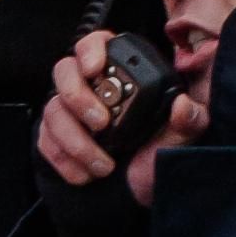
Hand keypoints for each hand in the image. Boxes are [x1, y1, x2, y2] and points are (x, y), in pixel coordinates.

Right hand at [36, 30, 207, 205]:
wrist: (137, 193)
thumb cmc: (156, 158)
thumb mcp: (180, 139)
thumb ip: (190, 120)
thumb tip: (183, 105)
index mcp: (120, 76)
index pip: (95, 43)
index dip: (90, 50)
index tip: (95, 69)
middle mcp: (90, 88)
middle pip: (64, 71)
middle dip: (77, 96)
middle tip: (101, 123)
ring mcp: (68, 112)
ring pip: (54, 110)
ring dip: (75, 141)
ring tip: (103, 166)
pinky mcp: (53, 138)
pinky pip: (45, 141)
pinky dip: (64, 160)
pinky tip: (85, 175)